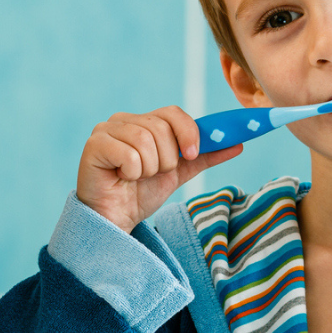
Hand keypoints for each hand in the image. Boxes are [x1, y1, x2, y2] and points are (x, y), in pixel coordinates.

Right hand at [78, 107, 241, 231]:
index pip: (173, 112)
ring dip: (148, 170)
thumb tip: (237, 143)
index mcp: (142, 121)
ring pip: (146, 142)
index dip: (188, 132)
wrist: (116, 219)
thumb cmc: (140, 194)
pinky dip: (132, 173)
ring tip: (135, 178)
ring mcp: (105, 130)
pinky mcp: (94, 145)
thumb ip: (205, 157)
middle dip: (166, 160)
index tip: (191, 155)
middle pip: (161, 128)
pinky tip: (121, 178)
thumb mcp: (178, 173)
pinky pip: (129, 155)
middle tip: (152, 174)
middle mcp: (122, 120)